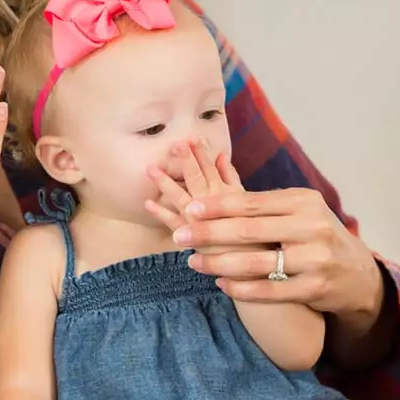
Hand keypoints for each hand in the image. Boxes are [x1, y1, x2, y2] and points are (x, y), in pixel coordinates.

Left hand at [145, 139, 238, 258]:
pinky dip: (160, 213)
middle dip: (184, 160)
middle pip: (195, 177)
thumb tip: (221, 156)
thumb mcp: (243, 199)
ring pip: (180, 196)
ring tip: (151, 169)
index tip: (191, 137)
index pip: (211, 167)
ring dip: (165, 182)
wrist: (251, 262)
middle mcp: (211, 204)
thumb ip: (231, 177)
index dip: (200, 153)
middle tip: (173, 144)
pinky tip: (148, 203)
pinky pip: (172, 222)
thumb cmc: (250, 229)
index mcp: (225, 193)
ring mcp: (200, 220)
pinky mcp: (191, 237)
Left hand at [157, 171, 383, 325]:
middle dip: (209, 233)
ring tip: (194, 262)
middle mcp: (312, 227)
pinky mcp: (315, 288)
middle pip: (249, 231)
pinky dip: (241, 288)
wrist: (356, 272)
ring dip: (219, 263)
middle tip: (180, 236)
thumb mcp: (300, 211)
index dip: (218, 207)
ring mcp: (315, 259)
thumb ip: (265, 206)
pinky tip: (221, 284)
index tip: (190, 209)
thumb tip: (212, 193)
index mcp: (305, 201)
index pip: (253, 203)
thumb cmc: (316, 234)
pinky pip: (269, 290)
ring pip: (256, 263)